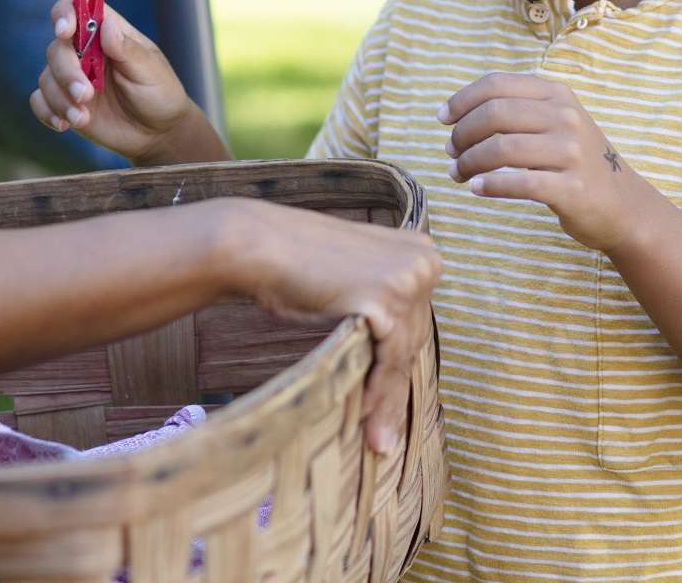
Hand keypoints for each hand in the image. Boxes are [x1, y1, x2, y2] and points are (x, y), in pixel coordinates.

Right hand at [30, 0, 194, 162]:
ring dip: (60, 99)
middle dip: (66, 72)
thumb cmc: (159, 94)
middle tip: (85, 95)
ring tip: (82, 119)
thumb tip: (106, 26)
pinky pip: (39, 101)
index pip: (76, 6)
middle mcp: (84, 51)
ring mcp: (72, 77)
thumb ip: (127, 50)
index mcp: (107, 33)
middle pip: (57, 48)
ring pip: (46, 77)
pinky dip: (46, 112)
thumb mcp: (150, 71)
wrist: (157, 134)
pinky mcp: (64, 102)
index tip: (65, 30)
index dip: (65, 12)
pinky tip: (64, 125)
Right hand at [229, 201, 441, 453]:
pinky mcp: (387, 300)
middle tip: (385, 432)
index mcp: (420, 247)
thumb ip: (380, 297)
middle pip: (413, 338)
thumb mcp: (351, 275)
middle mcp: (423, 260)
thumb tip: (393, 355)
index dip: (398, 361)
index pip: (415, 319)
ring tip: (376, 437)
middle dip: (394, 386)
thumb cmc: (292, 262)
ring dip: (386, 399)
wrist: (257, 245)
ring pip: (403, 354)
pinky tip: (365, 415)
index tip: (391, 398)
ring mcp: (408, 278)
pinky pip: (389, 360)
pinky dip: (377, 391)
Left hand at [440, 72, 661, 253]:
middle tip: (451, 151)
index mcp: (557, 94)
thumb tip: (455, 117)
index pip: (496, 84)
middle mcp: (566, 117)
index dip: (462, 99)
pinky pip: (520, 182)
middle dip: (462, 133)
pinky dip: (490, 185)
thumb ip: (514, 109)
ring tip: (458, 173)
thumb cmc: (573, 161)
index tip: (443, 118)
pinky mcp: (573, 187)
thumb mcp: (554, 121)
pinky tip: (477, 188)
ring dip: (469, 162)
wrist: (622, 204)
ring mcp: (572, 152)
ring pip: (502, 148)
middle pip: (494, 114)